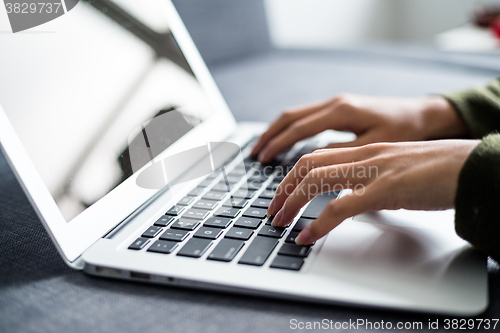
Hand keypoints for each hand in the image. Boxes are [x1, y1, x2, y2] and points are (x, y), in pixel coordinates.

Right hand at [251, 94, 467, 162]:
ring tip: (261, 149)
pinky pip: (305, 116)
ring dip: (276, 131)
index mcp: (340, 111)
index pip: (298, 129)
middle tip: (254, 156)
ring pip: (294, 115)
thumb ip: (342, 154)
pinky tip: (284, 140)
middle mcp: (333, 103)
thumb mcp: (374, 146)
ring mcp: (335, 103)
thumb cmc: (404, 130)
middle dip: (269, 137)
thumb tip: (314, 164)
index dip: (278, 146)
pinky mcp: (338, 108)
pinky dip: (289, 129)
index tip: (262, 161)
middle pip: (289, 118)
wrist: (423, 114)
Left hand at [267, 140, 479, 244]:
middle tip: (272, 210)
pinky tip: (308, 236)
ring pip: (317, 179)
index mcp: (367, 149)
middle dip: (283, 188)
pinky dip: (318, 223)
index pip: (316, 155)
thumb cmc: (441, 169)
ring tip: (280, 222)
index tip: (281, 194)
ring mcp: (374, 170)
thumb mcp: (397, 169)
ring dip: (292, 202)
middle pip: (308, 164)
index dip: (292, 175)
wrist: (473, 165)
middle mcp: (365, 155)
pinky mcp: (386, 189)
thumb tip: (352, 196)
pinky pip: (341, 206)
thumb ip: (372, 177)